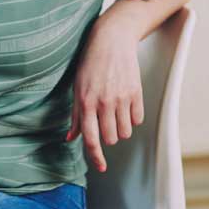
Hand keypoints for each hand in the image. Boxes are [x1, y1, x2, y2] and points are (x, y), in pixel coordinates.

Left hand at [68, 20, 143, 172]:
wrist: (111, 40)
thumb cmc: (90, 64)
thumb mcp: (77, 88)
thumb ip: (75, 116)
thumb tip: (70, 138)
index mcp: (85, 103)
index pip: (91, 139)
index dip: (96, 157)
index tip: (101, 168)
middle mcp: (104, 103)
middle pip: (111, 139)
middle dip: (108, 137)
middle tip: (105, 124)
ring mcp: (121, 98)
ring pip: (125, 132)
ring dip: (121, 129)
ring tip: (116, 115)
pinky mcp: (136, 92)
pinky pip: (138, 120)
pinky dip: (132, 118)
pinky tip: (126, 107)